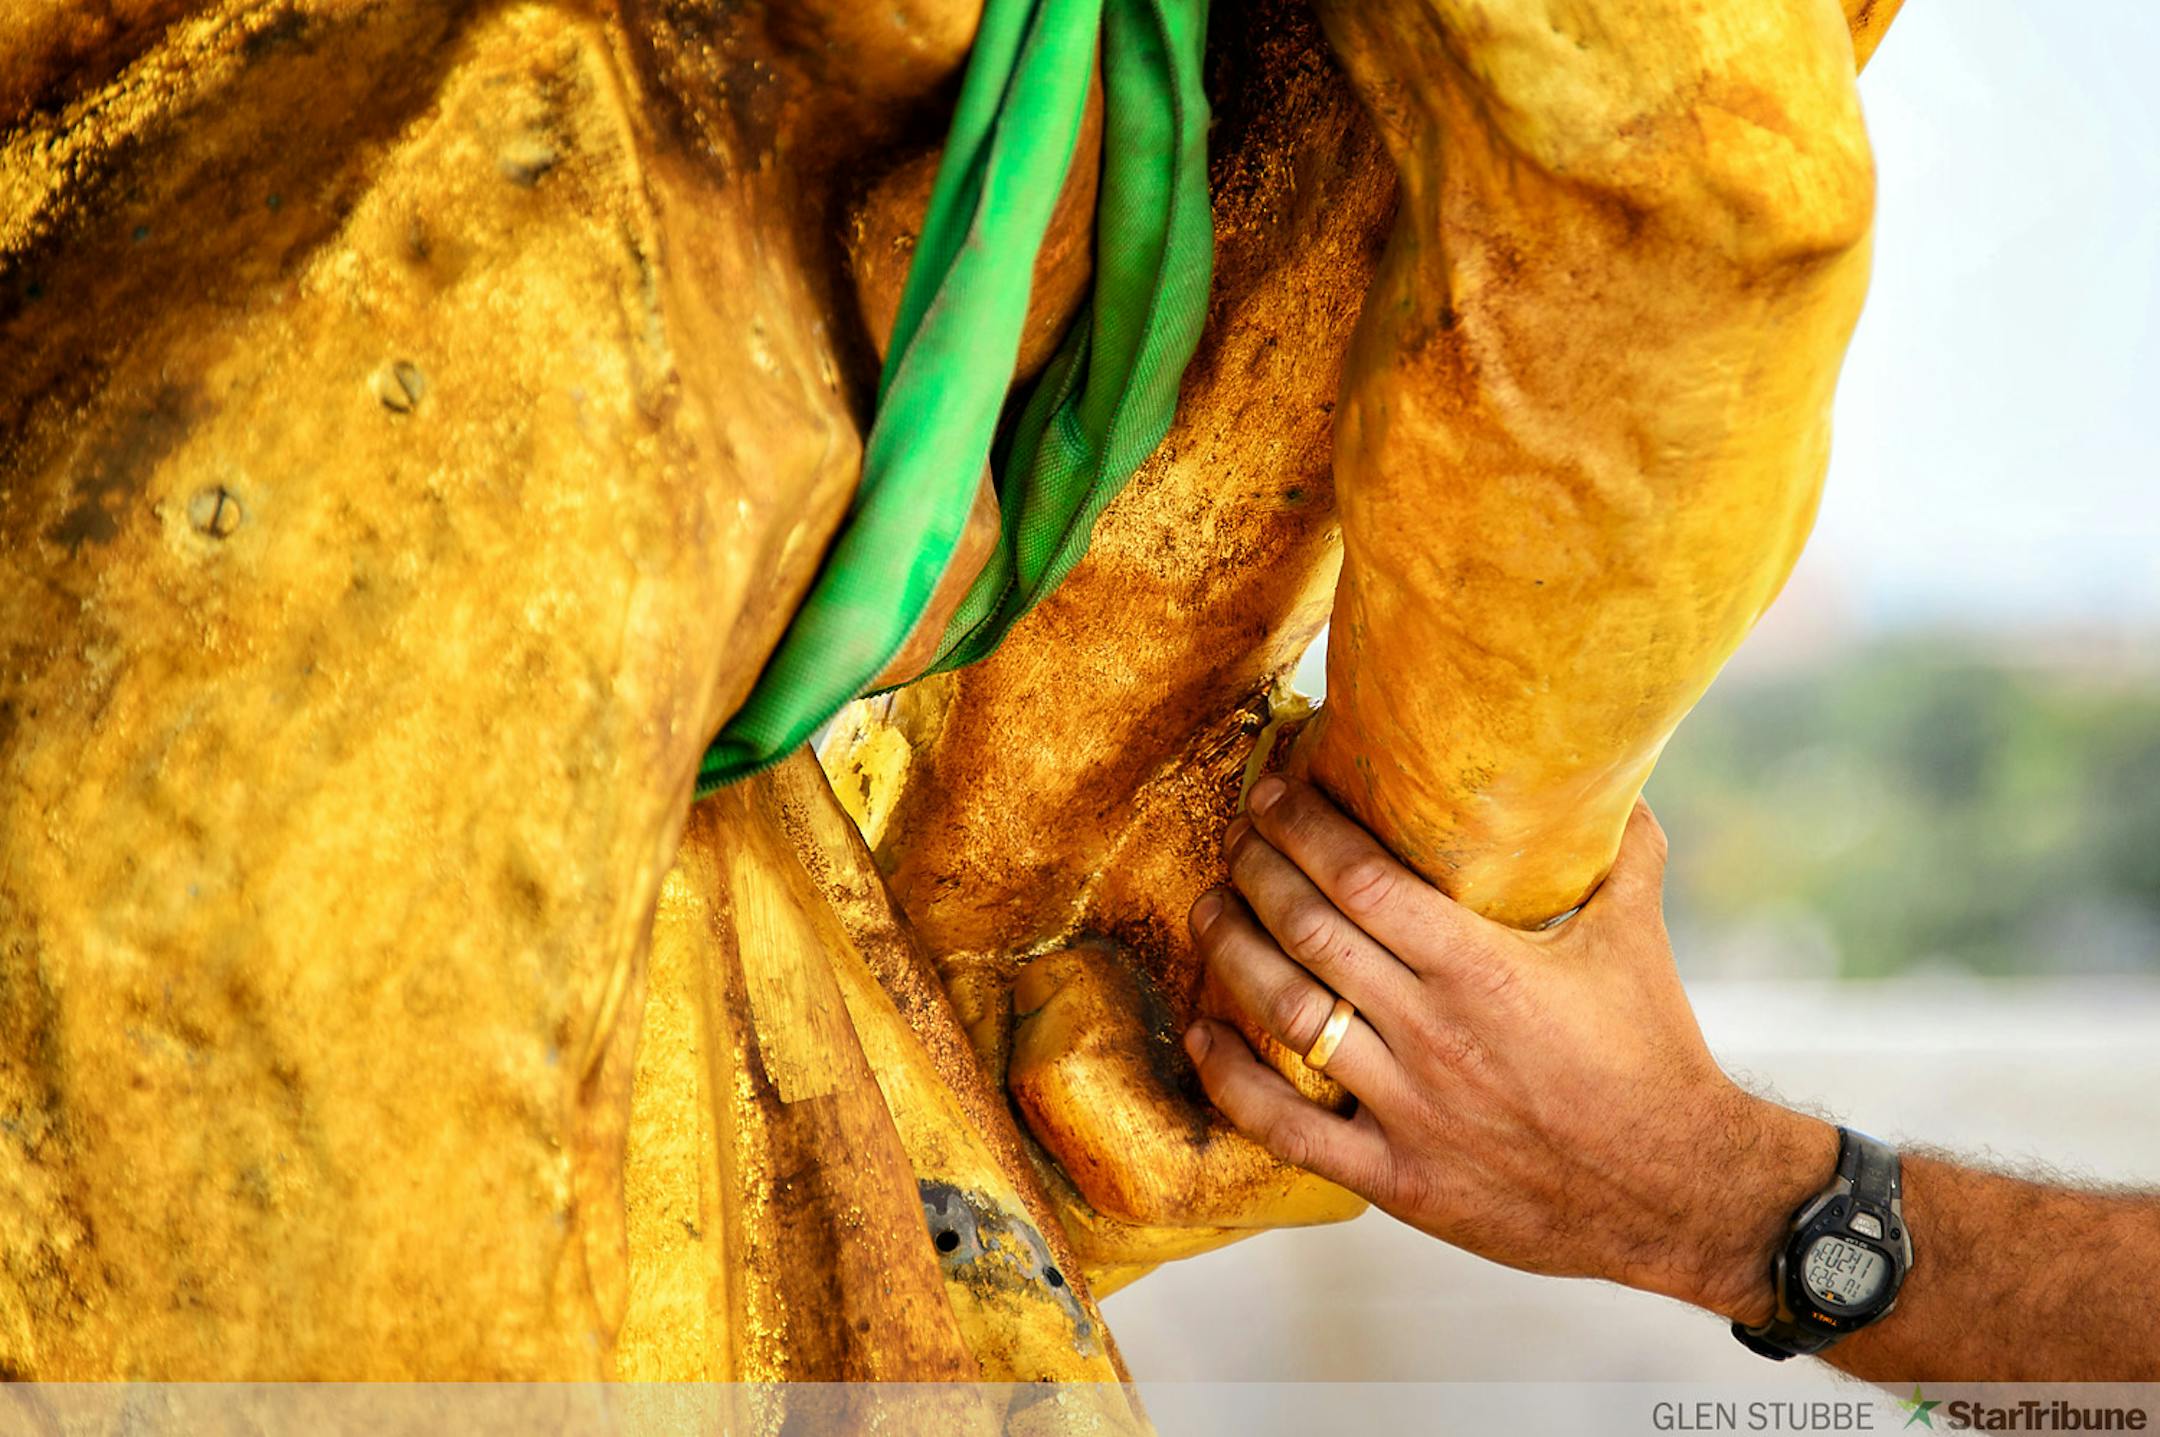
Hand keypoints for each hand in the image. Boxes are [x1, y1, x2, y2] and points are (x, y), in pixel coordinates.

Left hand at [1184, 776, 1836, 1324]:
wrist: (1681, 1189)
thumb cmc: (1656, 1057)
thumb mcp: (1638, 939)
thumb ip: (1621, 853)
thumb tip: (1617, 779)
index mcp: (1481, 966)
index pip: (1361, 878)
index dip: (1303, 828)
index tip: (1273, 794)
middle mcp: (1432, 1031)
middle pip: (1309, 934)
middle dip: (1258, 875)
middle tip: (1237, 844)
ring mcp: (1409, 1108)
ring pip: (1286, 1016)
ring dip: (1233, 956)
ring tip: (1210, 913)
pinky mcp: (1397, 1178)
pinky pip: (1288, 1127)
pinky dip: (1232, 1078)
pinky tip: (1204, 1036)